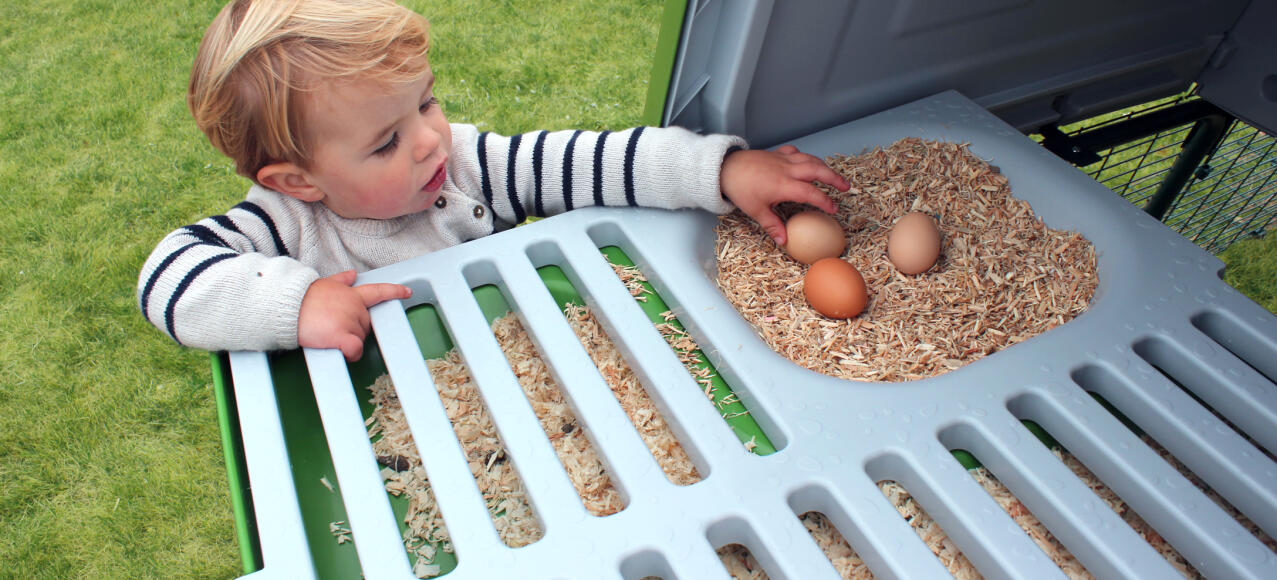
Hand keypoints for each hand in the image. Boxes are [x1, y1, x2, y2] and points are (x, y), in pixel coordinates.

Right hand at [297, 270, 411, 360]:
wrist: (287, 307)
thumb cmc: (302, 298)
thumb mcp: (323, 284)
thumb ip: (341, 281)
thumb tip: (351, 274)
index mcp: (351, 294)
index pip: (378, 291)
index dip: (394, 292)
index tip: (407, 292)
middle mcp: (354, 306)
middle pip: (366, 325)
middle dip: (354, 330)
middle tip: (332, 327)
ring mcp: (349, 320)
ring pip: (360, 338)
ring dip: (348, 341)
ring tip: (327, 334)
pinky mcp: (341, 335)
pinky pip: (355, 349)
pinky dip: (351, 354)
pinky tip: (343, 352)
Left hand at [720, 145, 849, 245]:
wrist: (725, 167)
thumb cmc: (740, 188)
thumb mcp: (756, 211)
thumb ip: (773, 225)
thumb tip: (785, 241)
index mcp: (784, 185)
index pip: (811, 192)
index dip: (825, 201)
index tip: (833, 209)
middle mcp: (787, 169)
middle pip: (818, 170)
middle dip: (835, 178)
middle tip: (846, 187)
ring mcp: (783, 159)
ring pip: (810, 159)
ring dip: (824, 167)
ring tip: (833, 176)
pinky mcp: (777, 153)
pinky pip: (796, 153)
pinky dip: (805, 157)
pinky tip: (807, 163)